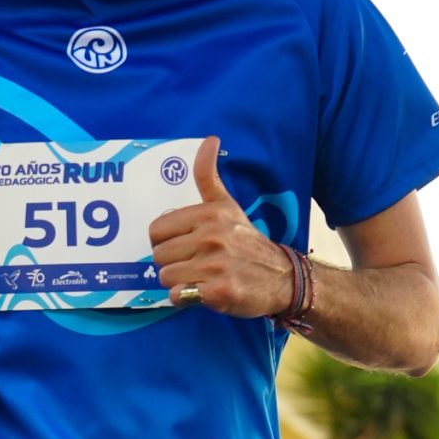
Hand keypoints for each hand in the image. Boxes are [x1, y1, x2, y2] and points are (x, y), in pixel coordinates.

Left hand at [148, 137, 295, 316]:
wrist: (282, 278)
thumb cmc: (247, 242)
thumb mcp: (228, 206)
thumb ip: (209, 177)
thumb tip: (209, 139)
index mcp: (209, 215)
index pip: (156, 231)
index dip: (165, 242)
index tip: (184, 246)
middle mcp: (212, 237)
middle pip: (158, 256)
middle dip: (172, 264)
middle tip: (195, 264)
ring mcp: (216, 265)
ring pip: (166, 277)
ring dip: (179, 282)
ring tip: (201, 278)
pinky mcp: (220, 292)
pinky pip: (179, 297)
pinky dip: (187, 299)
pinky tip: (205, 292)